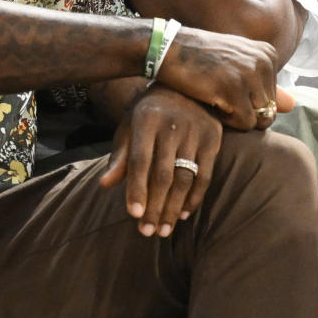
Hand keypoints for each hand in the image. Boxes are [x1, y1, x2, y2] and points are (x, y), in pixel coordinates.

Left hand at [98, 84, 221, 236]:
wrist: (185, 85)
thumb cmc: (149, 112)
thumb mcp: (130, 127)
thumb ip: (120, 156)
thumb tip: (105, 185)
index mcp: (146, 120)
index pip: (140, 160)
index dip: (136, 188)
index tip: (133, 215)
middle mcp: (172, 125)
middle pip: (163, 174)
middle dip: (154, 206)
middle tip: (148, 232)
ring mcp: (194, 131)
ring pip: (184, 178)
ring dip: (174, 208)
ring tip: (163, 230)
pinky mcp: (213, 138)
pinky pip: (205, 175)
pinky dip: (194, 198)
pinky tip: (183, 214)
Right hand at [153, 25, 280, 130]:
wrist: (166, 48)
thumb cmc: (198, 59)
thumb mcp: (235, 65)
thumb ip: (264, 86)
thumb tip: (293, 105)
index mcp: (268, 53)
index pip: (272, 98)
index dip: (247, 101)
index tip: (226, 85)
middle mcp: (264, 61)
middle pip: (268, 111)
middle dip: (243, 112)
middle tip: (219, 95)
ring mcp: (250, 74)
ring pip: (259, 120)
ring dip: (235, 118)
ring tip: (216, 98)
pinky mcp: (234, 89)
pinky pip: (244, 123)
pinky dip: (226, 121)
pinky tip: (210, 101)